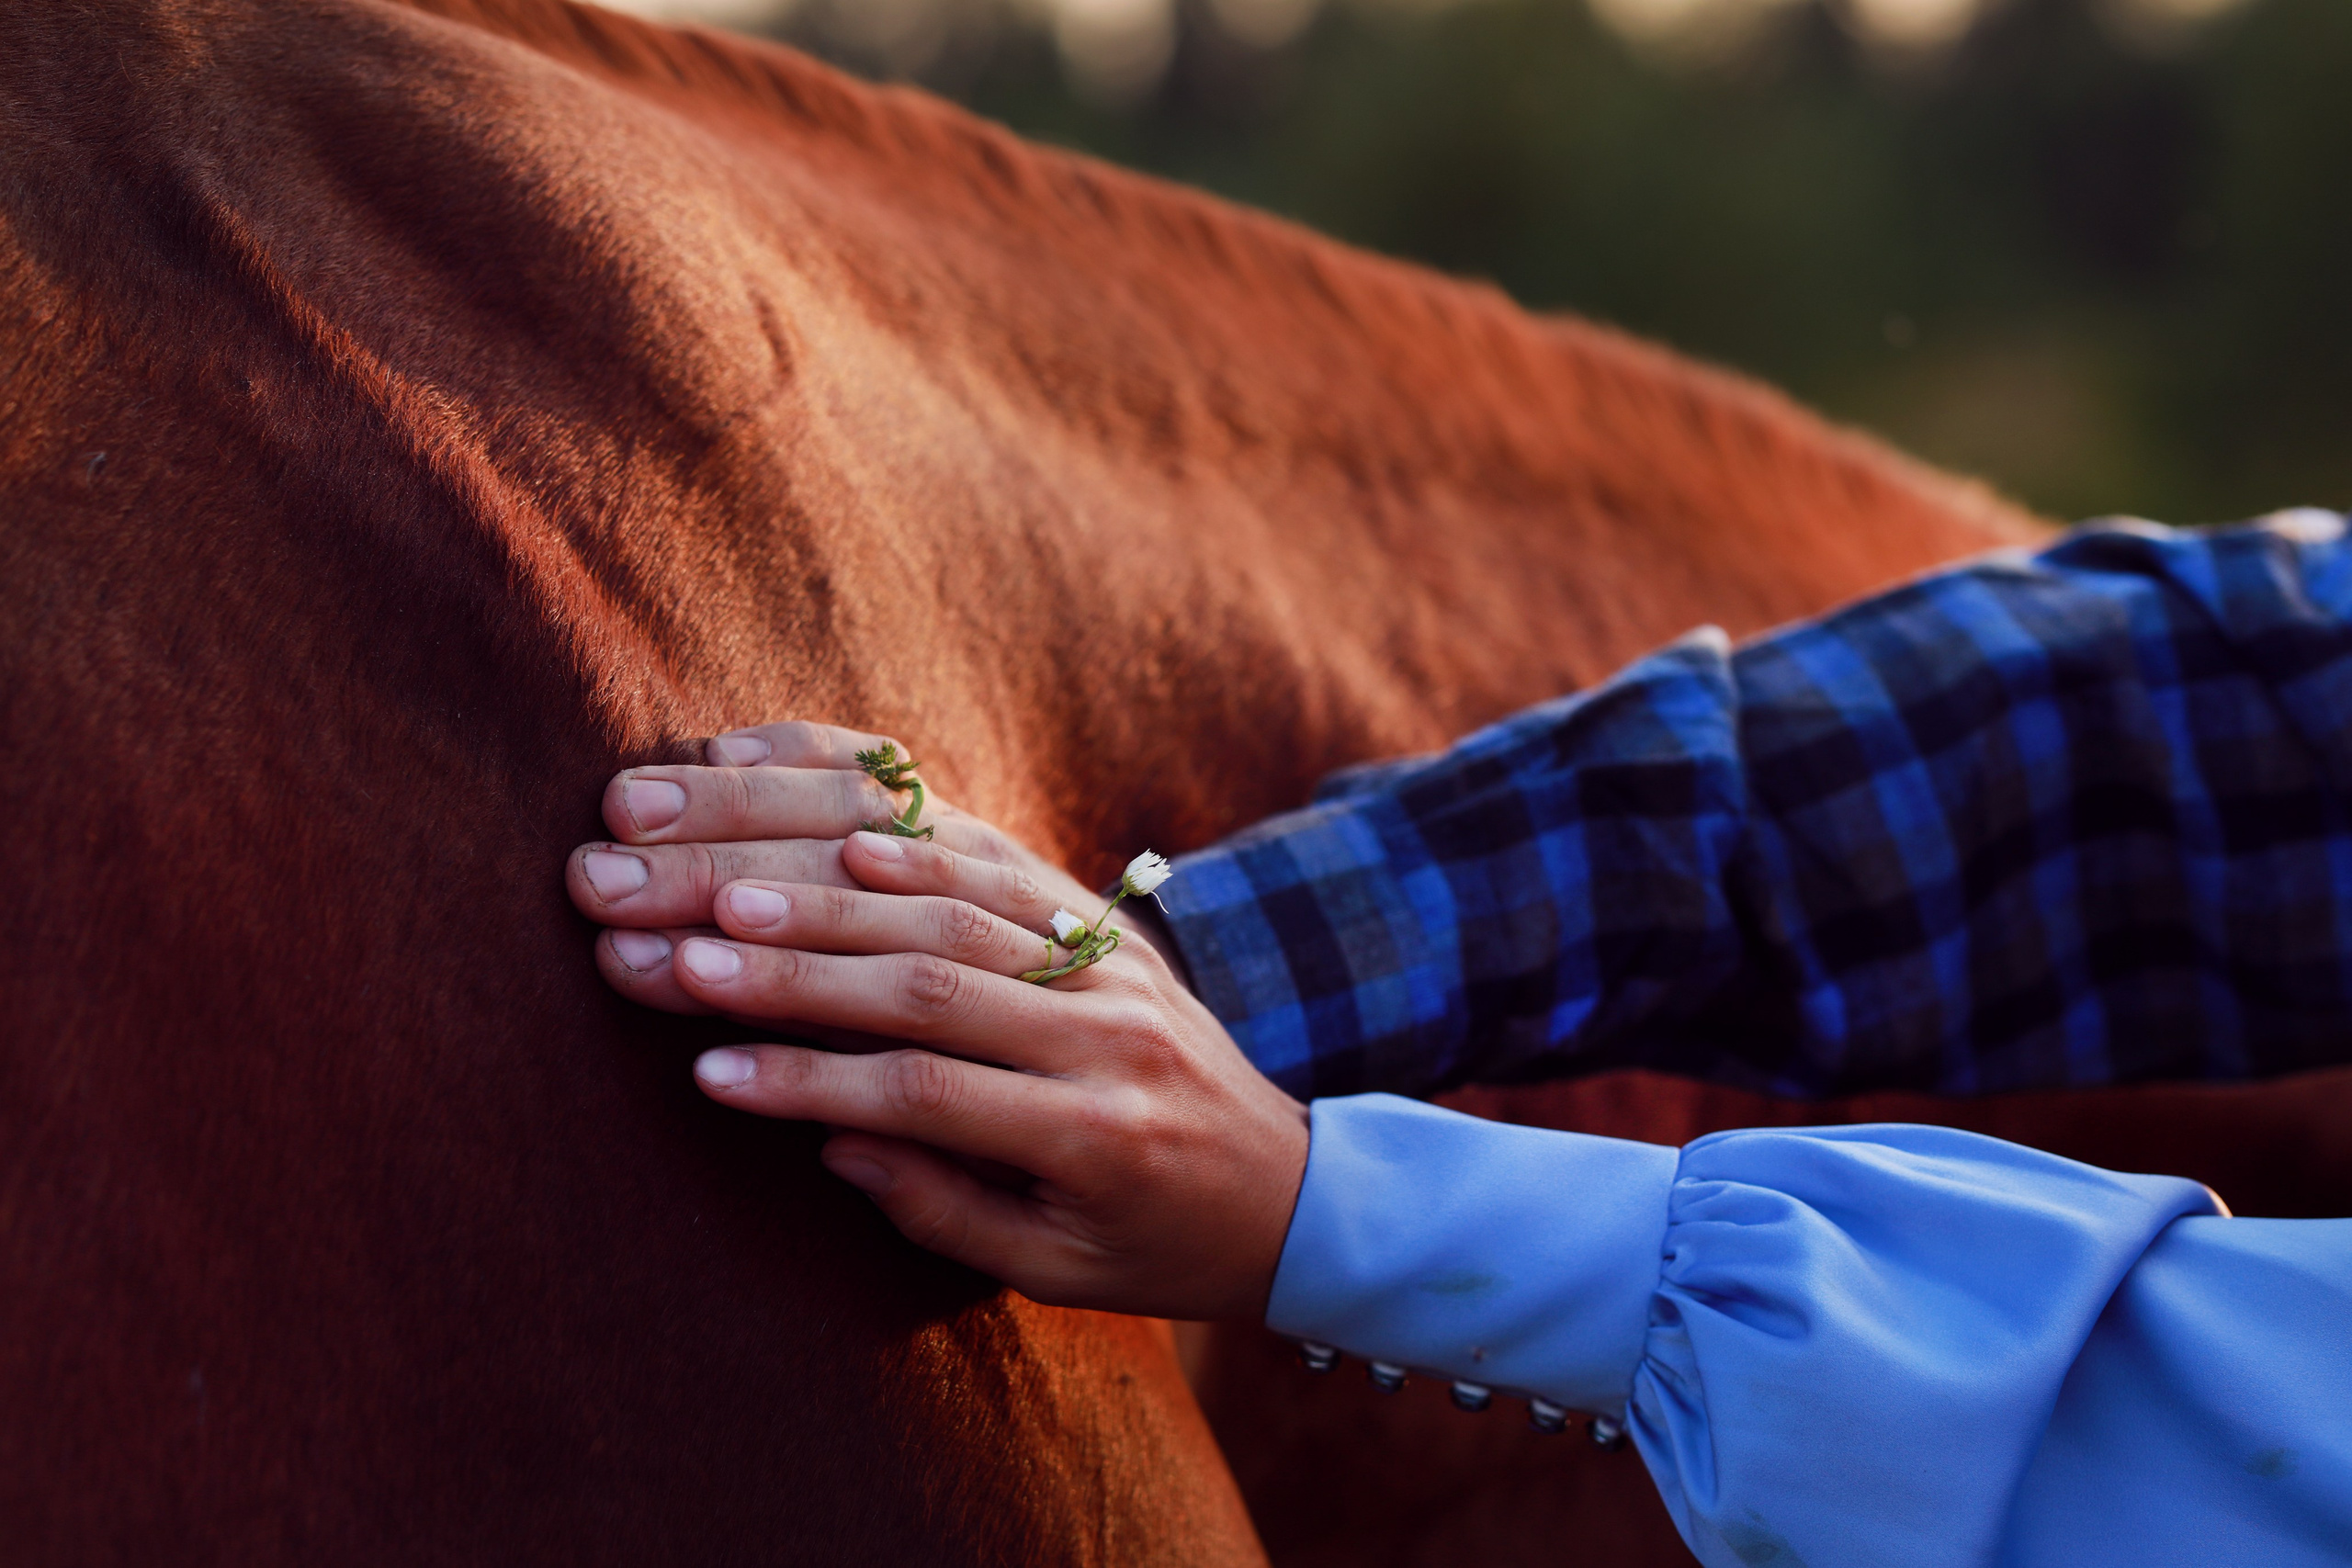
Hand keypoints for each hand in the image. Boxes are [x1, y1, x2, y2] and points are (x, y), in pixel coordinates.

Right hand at [567, 723, 1304, 1319]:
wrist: (1288, 1183)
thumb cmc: (1155, 1246)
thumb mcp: (1059, 1269)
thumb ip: (946, 1206)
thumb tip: (830, 1133)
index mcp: (1094, 1131)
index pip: (929, 1089)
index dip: (811, 1078)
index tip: (704, 1069)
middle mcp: (1105, 1023)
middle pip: (923, 971)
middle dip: (781, 955)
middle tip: (659, 936)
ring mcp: (1104, 951)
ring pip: (943, 894)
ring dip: (814, 876)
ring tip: (700, 868)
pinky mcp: (1093, 911)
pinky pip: (991, 851)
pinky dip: (905, 828)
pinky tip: (822, 819)